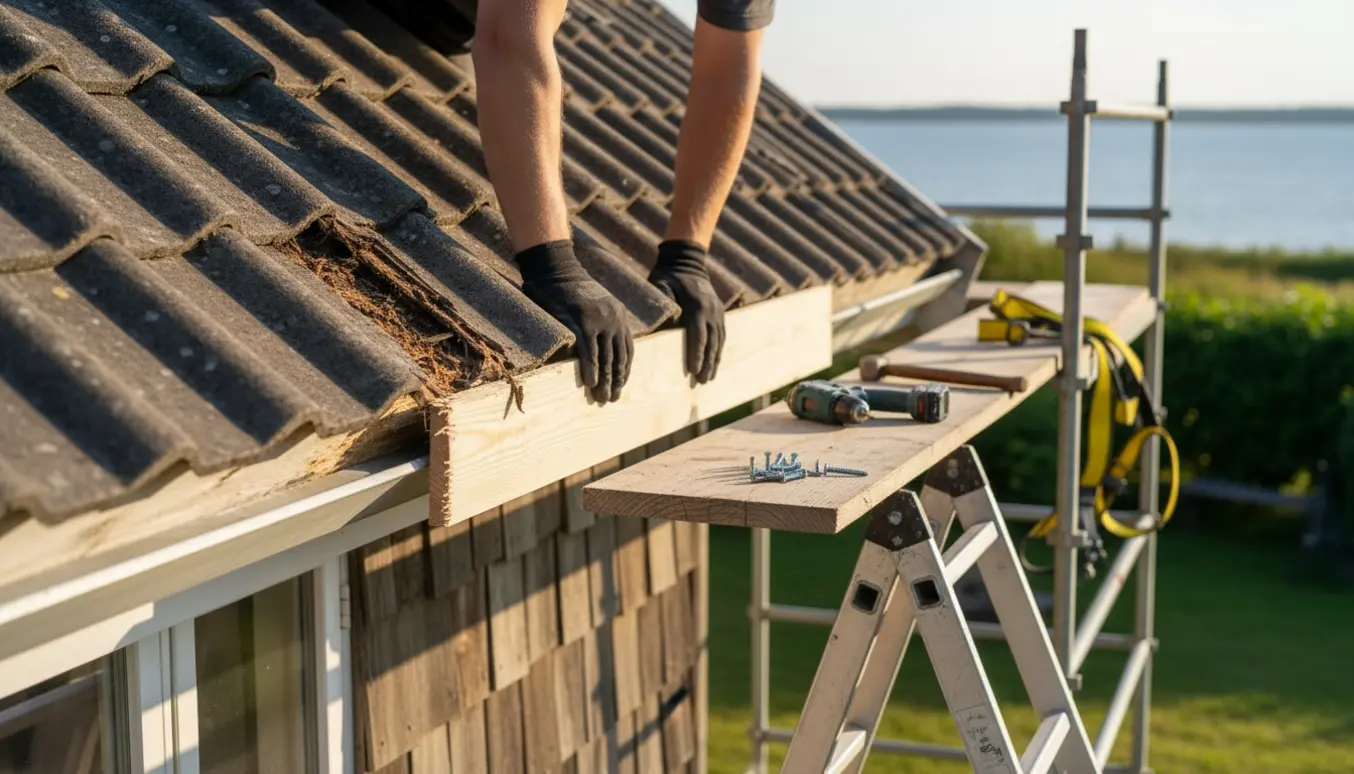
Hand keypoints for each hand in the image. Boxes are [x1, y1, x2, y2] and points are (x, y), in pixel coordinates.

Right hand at [518, 244, 633, 402]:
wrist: (556, 269)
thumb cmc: (571, 290)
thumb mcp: (595, 305)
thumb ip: (601, 325)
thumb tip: (601, 350)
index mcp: (620, 316)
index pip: (628, 350)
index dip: (625, 371)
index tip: (621, 387)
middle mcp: (614, 319)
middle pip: (619, 358)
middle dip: (616, 381)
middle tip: (612, 400)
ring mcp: (599, 320)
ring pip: (606, 358)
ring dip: (605, 381)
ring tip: (602, 399)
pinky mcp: (582, 322)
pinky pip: (589, 351)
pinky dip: (592, 369)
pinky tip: (591, 383)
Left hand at [649, 240, 724, 382]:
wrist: (687, 260)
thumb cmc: (668, 275)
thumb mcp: (660, 285)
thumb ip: (664, 303)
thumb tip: (666, 322)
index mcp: (696, 307)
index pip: (698, 336)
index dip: (696, 355)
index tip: (693, 371)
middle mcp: (711, 311)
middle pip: (711, 342)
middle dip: (707, 363)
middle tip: (702, 381)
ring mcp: (718, 311)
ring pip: (719, 340)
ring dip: (715, 360)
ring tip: (709, 378)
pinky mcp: (720, 311)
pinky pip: (722, 334)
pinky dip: (719, 349)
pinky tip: (716, 361)